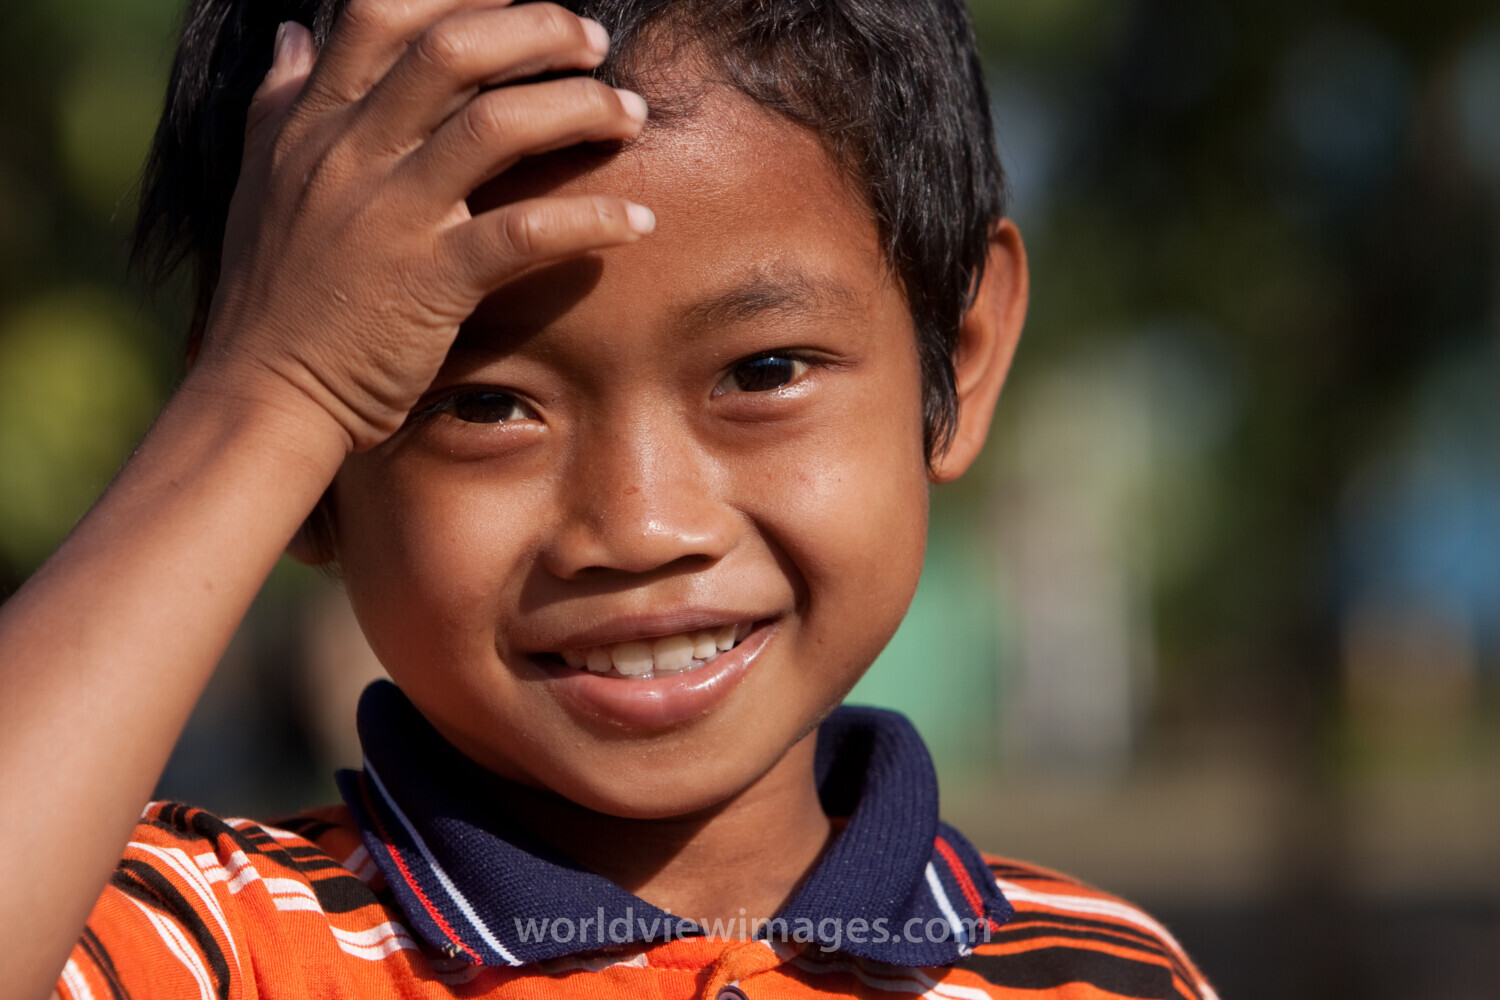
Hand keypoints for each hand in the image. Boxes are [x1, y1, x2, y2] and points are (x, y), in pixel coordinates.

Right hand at [195, 0, 652, 451]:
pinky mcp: (431, 282)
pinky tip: (638, 220)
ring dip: (580, 109)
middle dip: (537, 29)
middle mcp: (351, 155)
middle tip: (594, 43)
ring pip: (497, 126)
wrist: (265, 397)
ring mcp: (392, 217)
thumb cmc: (272, 295)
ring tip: (631, 117)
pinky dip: (592, 220)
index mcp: (314, 124)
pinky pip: (525, 232)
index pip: (383, 14)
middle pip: (453, 48)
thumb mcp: (260, 182)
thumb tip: (291, 32)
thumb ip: (280, 102)